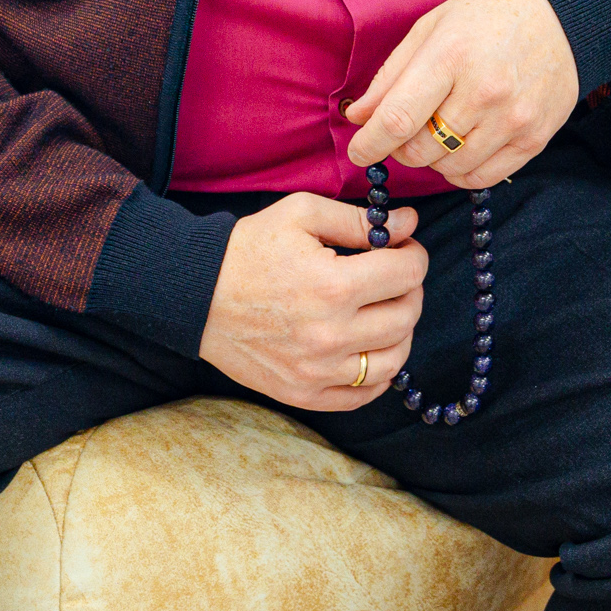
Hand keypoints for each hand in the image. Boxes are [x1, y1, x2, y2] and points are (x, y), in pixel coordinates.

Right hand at [198, 193, 425, 410]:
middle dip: (410, 290)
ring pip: (393, 361)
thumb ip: (359, 220)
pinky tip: (371, 350)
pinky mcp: (303, 393)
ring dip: (401, 333)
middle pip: (406, 317)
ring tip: (386, 311)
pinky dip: (378, 375)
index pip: (407, 274)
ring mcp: (317, 371)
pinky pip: (362, 395)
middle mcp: (331, 335)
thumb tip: (407, 222)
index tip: (403, 247)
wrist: (196, 294)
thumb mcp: (301, 215)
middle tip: (395, 276)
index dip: (414, 254)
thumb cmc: (248, 249)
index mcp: (334, 286)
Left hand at [342, 0, 577, 189]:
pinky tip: (461, 148)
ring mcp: (513, 118)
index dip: (369, 144)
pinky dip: (461, 171)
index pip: (398, 119)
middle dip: (401, 149)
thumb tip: (358, 118)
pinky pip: (483, 178)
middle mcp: (484, 91)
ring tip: (438, 132)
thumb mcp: (431, 28)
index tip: (358, 151)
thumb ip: (391, 76)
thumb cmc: (485, 17)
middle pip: (421, 149)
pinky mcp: (535, 138)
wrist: (559, 15)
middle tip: (405, 131)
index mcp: (451, 56)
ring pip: (450, 167)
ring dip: (433, 159)